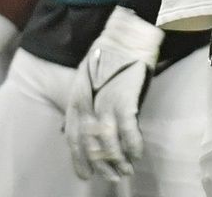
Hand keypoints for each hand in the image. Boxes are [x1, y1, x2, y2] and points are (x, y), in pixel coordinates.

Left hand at [63, 7, 162, 179]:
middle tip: (112, 177)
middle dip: (101, 165)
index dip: (79, 160)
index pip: (72, 139)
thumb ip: (87, 102)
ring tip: (127, 169)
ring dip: (118, 160)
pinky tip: (138, 153)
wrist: (125, 35)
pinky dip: (133, 146)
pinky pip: (128, 132)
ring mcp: (104, 105)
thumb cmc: (110, 55)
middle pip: (90, 146)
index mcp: (75, 102)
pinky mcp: (124, 101)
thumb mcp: (87, 79)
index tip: (87, 174)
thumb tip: (89, 123)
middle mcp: (86, 107)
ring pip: (108, 144)